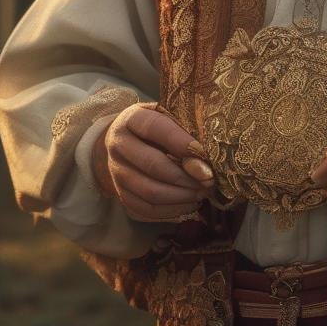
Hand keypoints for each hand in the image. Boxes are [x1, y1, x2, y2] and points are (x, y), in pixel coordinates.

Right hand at [92, 102, 214, 221]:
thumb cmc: (154, 127)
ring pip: (150, 191)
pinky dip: (172, 210)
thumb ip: (182, 128)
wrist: (121, 142)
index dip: (180, 142)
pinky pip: (147, 209)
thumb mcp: (165, 115)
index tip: (204, 154)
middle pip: (152, 164)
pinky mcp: (121, 195)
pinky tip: (190, 203)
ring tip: (202, 192)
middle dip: (185, 175)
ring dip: (181, 195)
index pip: (155, 128)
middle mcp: (119, 146)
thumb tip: (203, 157)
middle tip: (209, 179)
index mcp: (131, 119)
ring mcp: (117, 173)